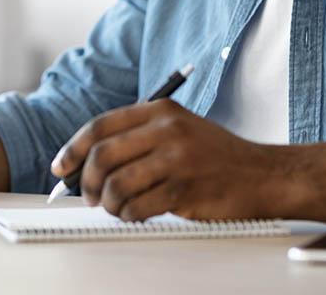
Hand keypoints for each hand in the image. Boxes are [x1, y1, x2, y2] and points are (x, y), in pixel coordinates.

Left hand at [50, 100, 281, 221]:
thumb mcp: (177, 129)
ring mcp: (176, 159)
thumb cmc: (215, 156)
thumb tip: (87, 163)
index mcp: (159, 110)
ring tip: (116, 208)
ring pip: (117, 184)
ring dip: (108, 203)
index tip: (61, 167)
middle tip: (88, 196)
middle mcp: (166, 129)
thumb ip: (138, 137)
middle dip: (86, 181)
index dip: (73, 148)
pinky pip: (138, 207)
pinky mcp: (185, 190)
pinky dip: (129, 216)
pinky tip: (136, 215)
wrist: (264, 175)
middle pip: (102, 155)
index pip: (100, 126)